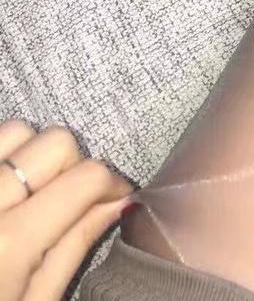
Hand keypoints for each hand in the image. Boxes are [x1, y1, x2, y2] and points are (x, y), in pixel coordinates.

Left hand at [0, 120, 131, 299]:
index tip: (115, 198)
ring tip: (29, 191)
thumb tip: (118, 202)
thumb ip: (73, 247)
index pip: (88, 177)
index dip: (112, 184)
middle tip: (70, 199)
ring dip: (33, 154)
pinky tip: (1, 191)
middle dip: (75, 165)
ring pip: (16, 130)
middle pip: (55, 141)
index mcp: (8, 244)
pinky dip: (1, 157)